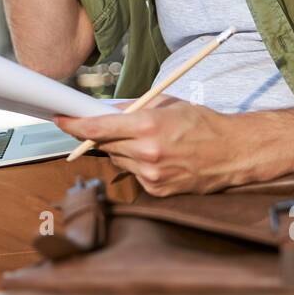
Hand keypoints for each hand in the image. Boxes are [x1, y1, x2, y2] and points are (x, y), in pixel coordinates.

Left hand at [52, 95, 263, 195]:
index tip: (61, 120)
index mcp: (148, 126)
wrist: (232, 153)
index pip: (98, 128)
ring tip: (148, 142)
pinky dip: (138, 165)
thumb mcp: (167, 104)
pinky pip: (134, 174)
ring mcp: (151, 175)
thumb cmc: (202, 124)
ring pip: (118, 160)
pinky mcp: (156, 190)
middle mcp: (147, 153)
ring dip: (123, 150)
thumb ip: (133, 108)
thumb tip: (105, 110)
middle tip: (106, 126)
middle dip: (101, 135)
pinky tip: (159, 158)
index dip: (75, 125)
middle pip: (104, 145)